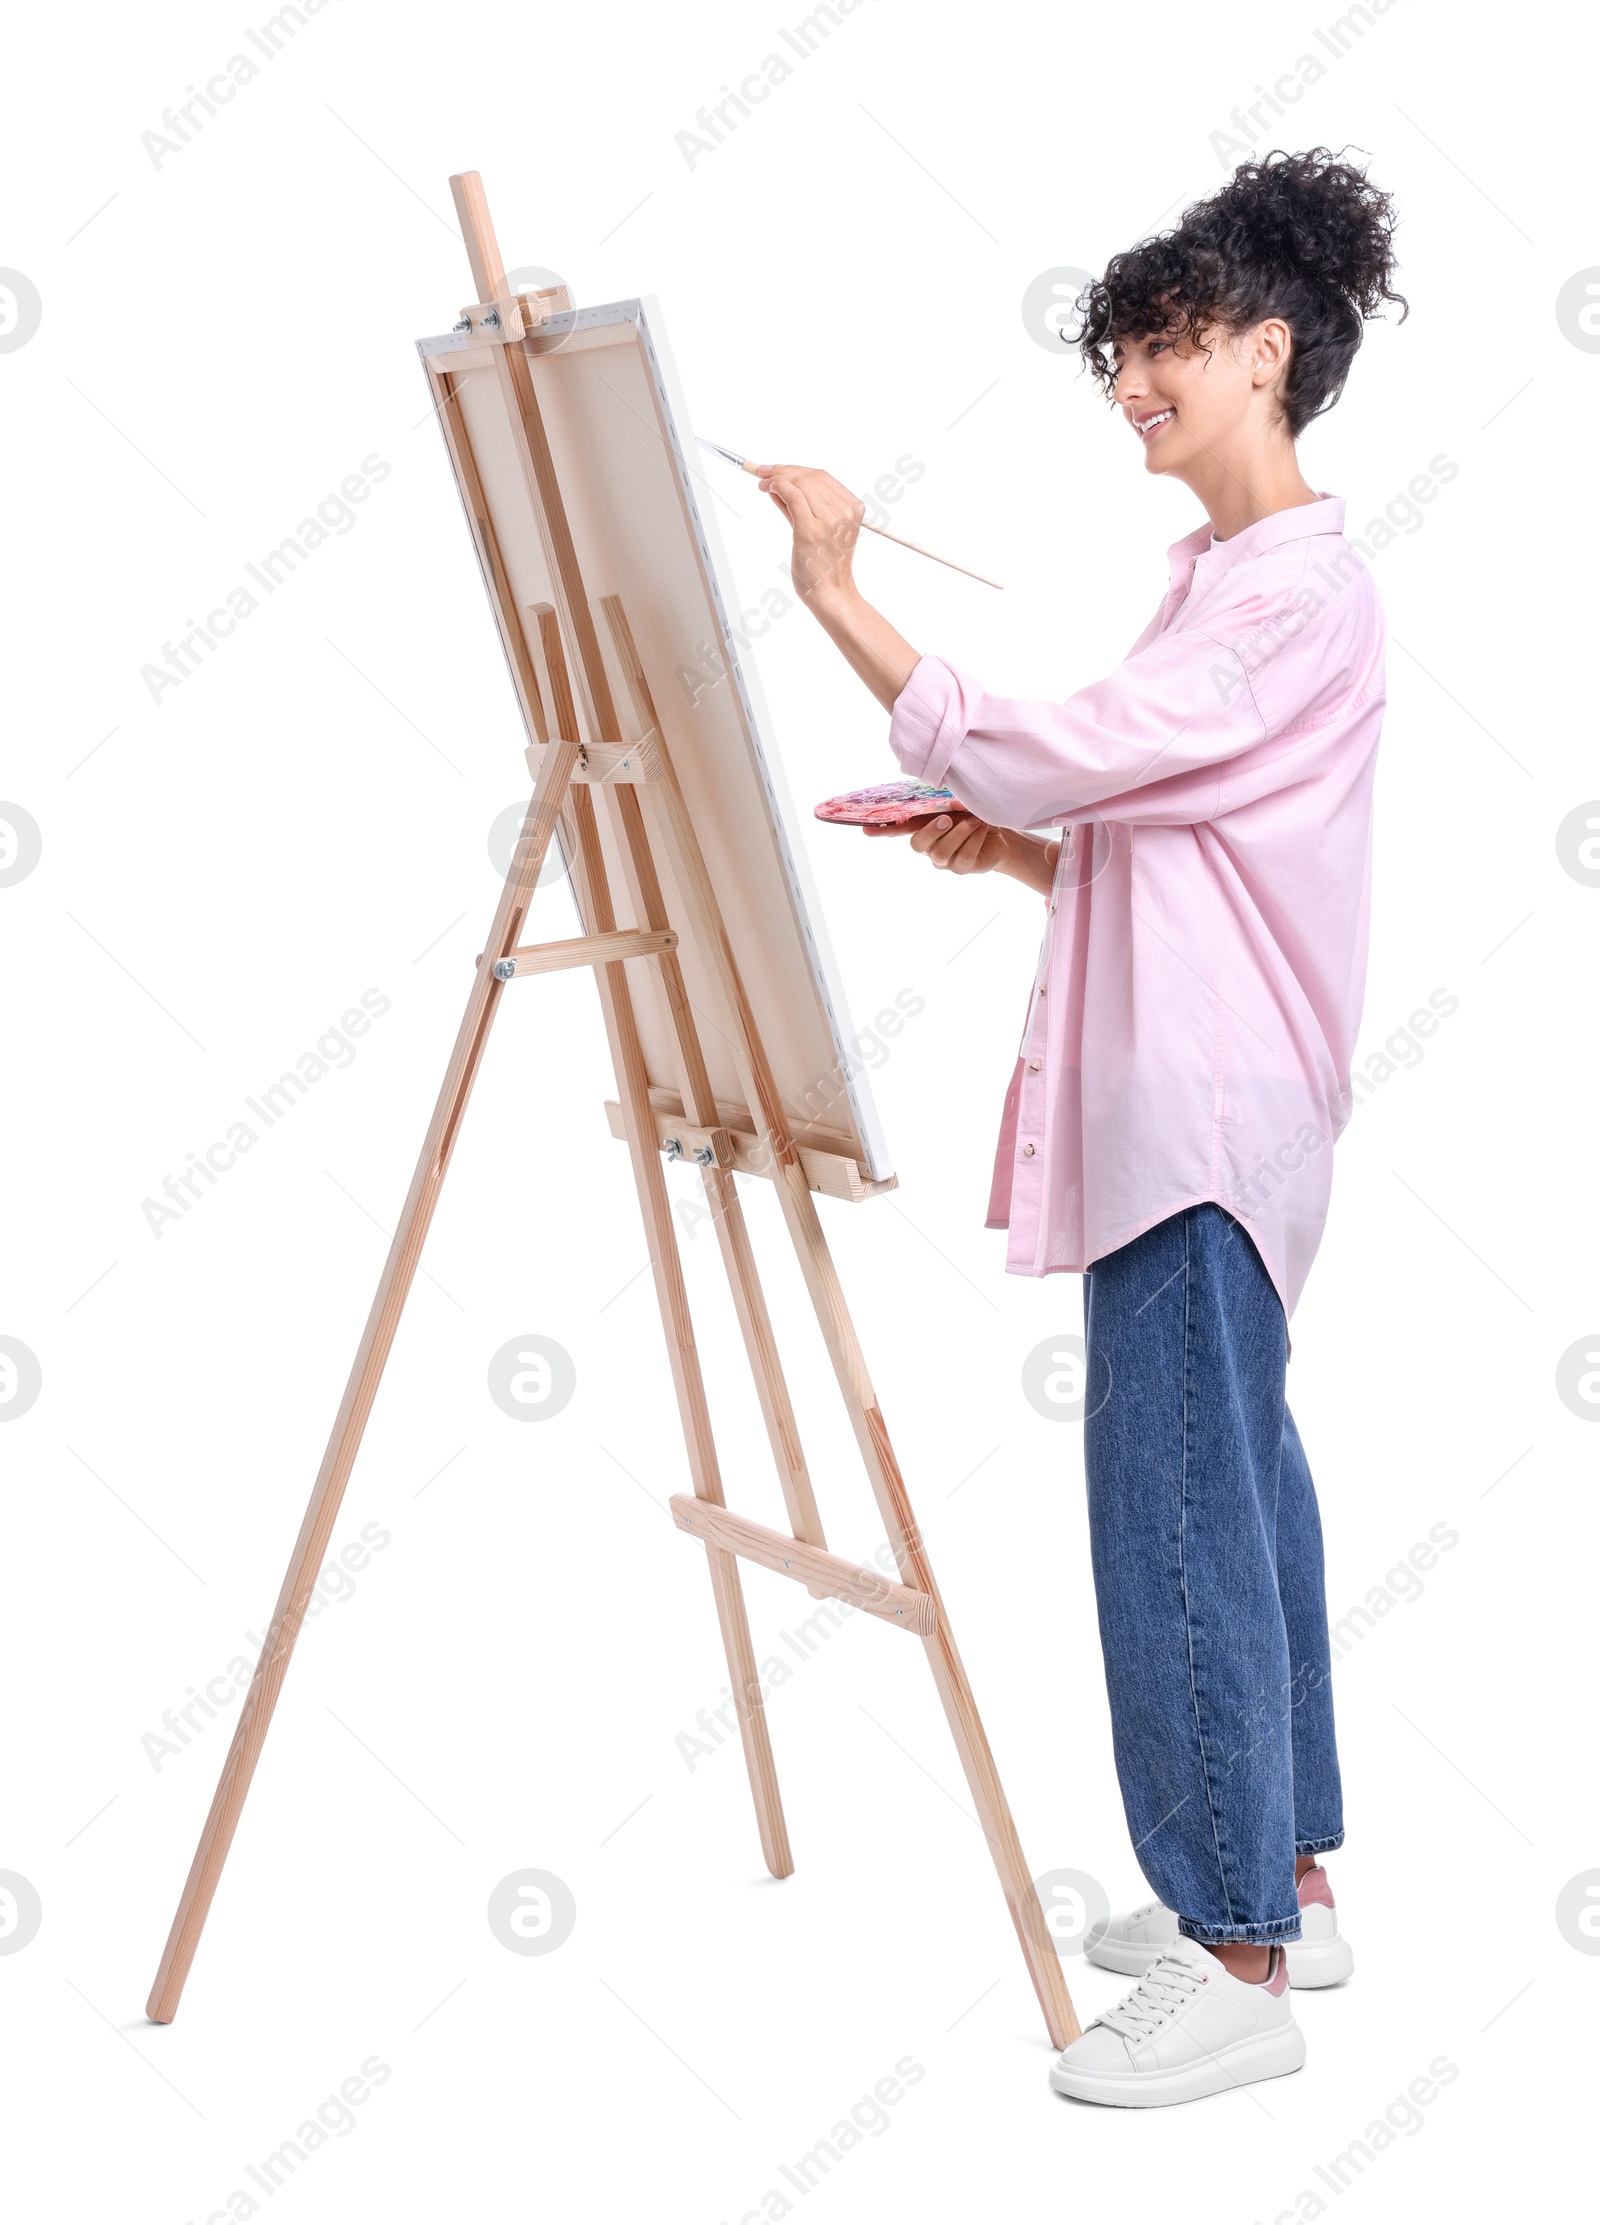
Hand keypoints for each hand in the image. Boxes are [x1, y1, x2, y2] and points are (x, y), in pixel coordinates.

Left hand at [753, 463, 863, 606]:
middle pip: (811, 476)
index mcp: (853, 508)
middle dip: (784, 470)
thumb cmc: (825, 566)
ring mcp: (828, 520)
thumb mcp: (821, 530)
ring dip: (778, 478)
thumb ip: (803, 508)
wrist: (831, 594)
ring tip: (764, 483)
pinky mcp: (810, 530)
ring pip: (800, 483)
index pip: (823, 477)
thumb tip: (781, 485)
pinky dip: (778, 486)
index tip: (778, 470)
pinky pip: (792, 496)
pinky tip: (770, 489)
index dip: (797, 469)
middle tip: (764, 473)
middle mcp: (844, 511)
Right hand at [865, 813, 1059, 892]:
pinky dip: (974, 839)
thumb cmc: (975, 815)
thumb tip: (950, 800)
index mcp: (924, 827)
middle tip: (947, 818)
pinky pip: (963, 856)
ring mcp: (945, 860)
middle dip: (931, 830)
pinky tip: (982, 827)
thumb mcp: (963, 803)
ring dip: (959, 833)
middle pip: (917, 844)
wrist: (1001, 835)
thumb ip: (951, 800)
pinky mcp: (962, 867)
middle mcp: (930, 846)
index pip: (899, 828)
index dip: (883, 830)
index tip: (866, 830)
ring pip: (941, 852)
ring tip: (975, 819)